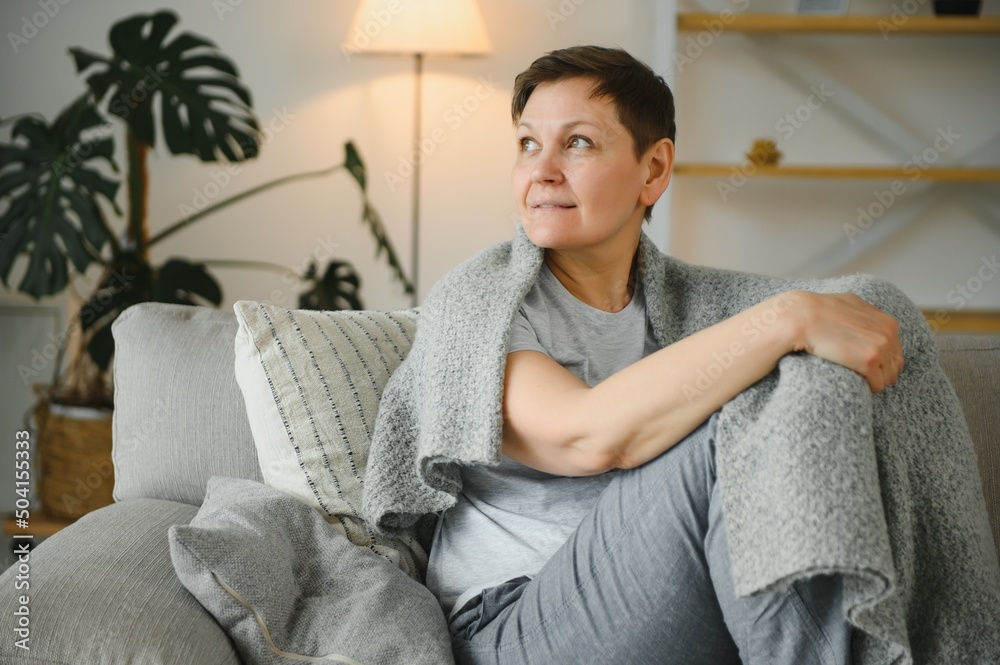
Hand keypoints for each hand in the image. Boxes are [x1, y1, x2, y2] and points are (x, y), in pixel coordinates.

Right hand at [781, 290, 903, 391]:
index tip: (861, 364)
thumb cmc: (816, 311)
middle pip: (895, 366)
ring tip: (853, 376)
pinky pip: (877, 384)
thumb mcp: (848, 305)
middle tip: (857, 374)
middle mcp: (888, 332)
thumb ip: (862, 315)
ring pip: (888, 377)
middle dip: (879, 372)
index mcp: (886, 321)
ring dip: (873, 380)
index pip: (895, 350)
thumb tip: (860, 319)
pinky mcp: (869, 360)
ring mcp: (881, 345)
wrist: (800, 316)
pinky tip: (851, 379)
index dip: (880, 361)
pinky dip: (866, 387)